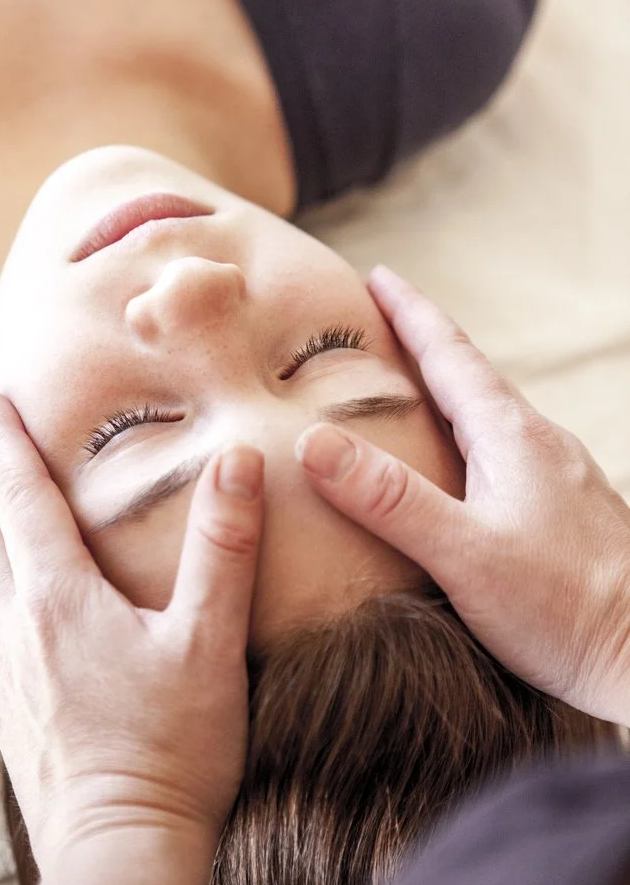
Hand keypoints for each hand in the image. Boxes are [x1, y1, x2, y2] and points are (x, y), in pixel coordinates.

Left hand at [0, 390, 263, 871]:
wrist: (121, 849)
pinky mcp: (11, 704)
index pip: (20, 497)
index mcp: (58, 597)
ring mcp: (8, 667)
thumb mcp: (209, 641)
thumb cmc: (173, 747)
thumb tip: (237, 459)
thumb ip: (224, 547)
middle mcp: (18, 623)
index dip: (3, 442)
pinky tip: (0, 587)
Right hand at [295, 267, 629, 724]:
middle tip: (381, 324)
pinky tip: (462, 468)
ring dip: (449, 392)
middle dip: (424, 345)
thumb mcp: (462, 553)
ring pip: (492, 417)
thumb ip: (389, 499)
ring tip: (410, 391)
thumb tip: (315, 440)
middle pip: (472, 377)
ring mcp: (561, 477)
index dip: (410, 312)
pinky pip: (508, 453)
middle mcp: (541, 444)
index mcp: (511, 437)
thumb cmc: (563, 609)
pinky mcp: (569, 512)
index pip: (450, 354)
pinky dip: (470, 437)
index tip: (377, 276)